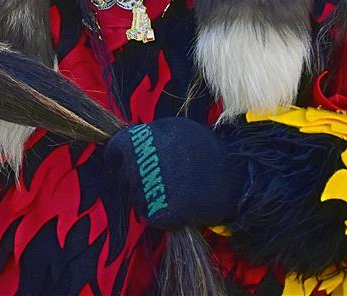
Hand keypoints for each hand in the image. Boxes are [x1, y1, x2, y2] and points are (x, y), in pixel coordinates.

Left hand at [101, 117, 245, 230]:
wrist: (234, 174)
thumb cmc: (202, 149)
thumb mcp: (170, 129)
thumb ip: (145, 138)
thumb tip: (129, 147)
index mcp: (135, 141)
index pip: (112, 152)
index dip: (121, 159)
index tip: (132, 163)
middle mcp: (135, 165)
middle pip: (124, 177)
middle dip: (138, 178)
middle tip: (164, 177)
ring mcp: (145, 190)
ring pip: (136, 198)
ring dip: (150, 197)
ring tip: (175, 189)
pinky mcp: (158, 213)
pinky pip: (150, 216)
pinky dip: (162, 213)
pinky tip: (178, 203)